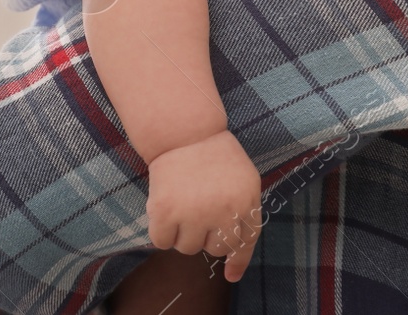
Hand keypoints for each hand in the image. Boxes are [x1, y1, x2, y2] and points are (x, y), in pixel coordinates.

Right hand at [145, 130, 261, 282]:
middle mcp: (222, 212)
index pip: (244, 243)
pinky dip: (161, 230)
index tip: (230, 276)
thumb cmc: (216, 157)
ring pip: (187, 248)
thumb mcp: (245, 181)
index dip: (238, 261)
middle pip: (214, 249)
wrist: (185, 133)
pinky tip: (166, 207)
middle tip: (200, 207)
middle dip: (206, 234)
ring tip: (183, 202)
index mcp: (246, 202)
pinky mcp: (165, 212)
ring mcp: (193, 214)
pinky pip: (162, 242)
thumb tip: (233, 264)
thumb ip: (245, 216)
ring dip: (183, 232)